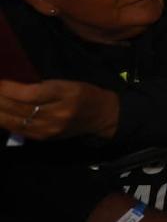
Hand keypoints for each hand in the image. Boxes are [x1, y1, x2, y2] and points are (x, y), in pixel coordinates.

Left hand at [0, 79, 119, 139]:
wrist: (101, 117)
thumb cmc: (85, 94)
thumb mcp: (69, 83)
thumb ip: (43, 85)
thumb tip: (12, 85)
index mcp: (63, 95)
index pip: (29, 93)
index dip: (8, 88)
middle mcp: (55, 114)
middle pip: (18, 108)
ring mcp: (47, 129)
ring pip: (14, 120)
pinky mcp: (43, 138)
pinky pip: (18, 130)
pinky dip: (4, 121)